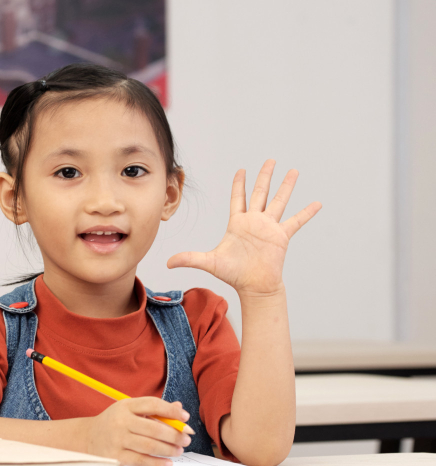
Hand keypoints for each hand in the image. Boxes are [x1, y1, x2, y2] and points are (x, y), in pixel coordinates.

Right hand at [83, 398, 193, 465]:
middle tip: (186, 439)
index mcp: (126, 406)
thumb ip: (154, 410)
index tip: (185, 417)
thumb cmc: (115, 423)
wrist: (88, 438)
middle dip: (175, 435)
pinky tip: (168, 463)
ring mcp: (117, 440)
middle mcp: (121, 422)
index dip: (171, 411)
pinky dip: (157, 463)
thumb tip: (179, 409)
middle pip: (155, 428)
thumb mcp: (130, 411)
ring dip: (169, 449)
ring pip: (150, 446)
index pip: (153, 404)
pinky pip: (141, 461)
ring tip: (179, 450)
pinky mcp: (116, 456)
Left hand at [167, 159, 320, 297]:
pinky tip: (317, 203)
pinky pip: (296, 221)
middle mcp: (255, 222)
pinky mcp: (281, 236)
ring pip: (279, 201)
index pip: (238, 198)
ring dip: (286, 186)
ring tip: (294, 171)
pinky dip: (307, 212)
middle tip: (271, 160)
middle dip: (265, 176)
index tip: (241, 170)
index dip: (239, 184)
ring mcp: (269, 228)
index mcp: (238, 224)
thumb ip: (189, 258)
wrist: (253, 286)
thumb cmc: (233, 274)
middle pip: (261, 193)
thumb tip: (167, 262)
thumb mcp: (209, 262)